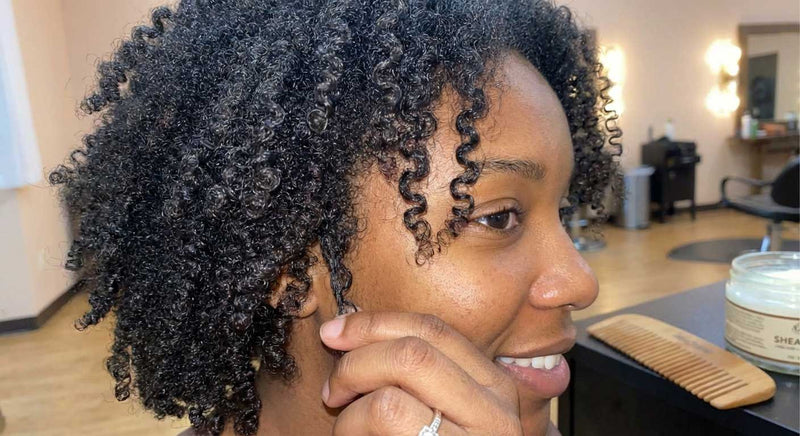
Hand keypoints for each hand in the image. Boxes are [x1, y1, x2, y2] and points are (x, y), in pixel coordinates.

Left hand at [319, 311, 522, 434]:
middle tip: (333, 389)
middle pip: (413, 351)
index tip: (334, 332)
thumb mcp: (439, 414)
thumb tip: (348, 332)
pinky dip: (351, 428)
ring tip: (346, 427)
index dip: (375, 323)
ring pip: (394, 387)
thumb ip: (415, 377)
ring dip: (352, 404)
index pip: (433, 329)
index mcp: (493, 387)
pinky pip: (384, 417)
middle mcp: (494, 410)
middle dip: (357, 360)